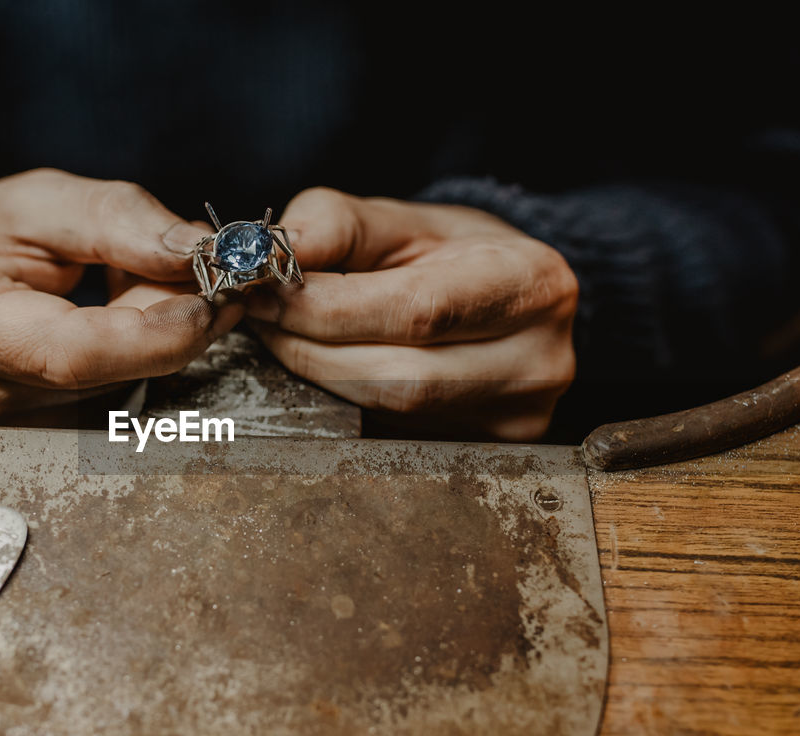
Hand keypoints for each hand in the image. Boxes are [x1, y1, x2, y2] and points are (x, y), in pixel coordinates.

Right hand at [0, 169, 241, 422]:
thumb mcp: (41, 202)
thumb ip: (120, 221)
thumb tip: (197, 254)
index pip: (74, 354)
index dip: (157, 334)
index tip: (213, 302)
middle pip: (105, 382)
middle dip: (169, 331)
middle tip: (200, 283)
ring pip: (114, 403)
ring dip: (151, 351)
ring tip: (131, 298)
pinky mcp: (17, 456)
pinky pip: (103, 417)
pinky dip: (130, 375)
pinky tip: (116, 337)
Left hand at [245, 188, 576, 440]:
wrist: (507, 296)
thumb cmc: (451, 254)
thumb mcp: (401, 221)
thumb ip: (335, 225)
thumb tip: (270, 252)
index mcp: (530, 284)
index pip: (416, 310)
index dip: (326, 308)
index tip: (265, 292)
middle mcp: (538, 360)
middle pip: (400, 377)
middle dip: (310, 349)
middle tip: (261, 320)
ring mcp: (518, 416)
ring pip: (391, 413)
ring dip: (319, 380)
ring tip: (286, 340)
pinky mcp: (491, 450)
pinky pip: (396, 435)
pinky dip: (346, 404)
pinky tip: (326, 373)